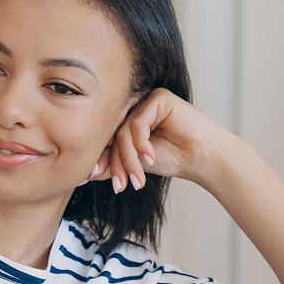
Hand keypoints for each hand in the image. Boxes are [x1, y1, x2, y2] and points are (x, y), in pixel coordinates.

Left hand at [89, 88, 238, 192]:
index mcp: (126, 119)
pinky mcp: (158, 97)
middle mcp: (134, 107)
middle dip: (115, 163)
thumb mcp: (135, 165)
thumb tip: (81, 175)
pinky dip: (141, 144)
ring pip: (124, 131)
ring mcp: (146, 100)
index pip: (106, 138)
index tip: (98, 180)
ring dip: (129, 158)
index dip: (102, 160)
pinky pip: (138, 122)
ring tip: (138, 178)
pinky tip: (150, 158)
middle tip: (121, 186)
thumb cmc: (173, 159)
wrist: (202, 158)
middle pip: (112, 134)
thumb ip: (110, 166)